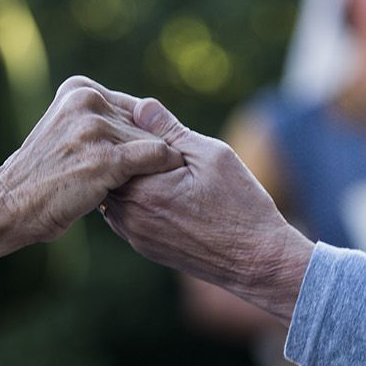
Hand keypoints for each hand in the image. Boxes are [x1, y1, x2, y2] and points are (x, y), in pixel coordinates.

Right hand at [0, 76, 182, 244]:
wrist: (13, 204)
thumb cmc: (44, 174)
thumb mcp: (67, 129)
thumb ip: (101, 117)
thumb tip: (152, 113)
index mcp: (78, 89)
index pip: (134, 107)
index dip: (141, 136)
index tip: (135, 159)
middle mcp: (87, 100)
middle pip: (143, 124)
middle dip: (143, 152)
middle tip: (135, 177)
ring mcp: (96, 128)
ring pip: (152, 140)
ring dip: (149, 166)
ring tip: (135, 185)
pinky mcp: (107, 157)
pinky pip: (157, 155)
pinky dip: (164, 168)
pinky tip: (160, 183)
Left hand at [101, 98, 313, 322]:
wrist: (256, 261)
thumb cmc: (240, 206)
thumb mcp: (211, 157)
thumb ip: (171, 131)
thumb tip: (140, 105)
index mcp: (143, 189)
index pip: (113, 148)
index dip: (123, 128)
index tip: (137, 116)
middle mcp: (131, 216)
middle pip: (108, 173)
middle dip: (122, 152)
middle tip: (139, 132)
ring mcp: (136, 236)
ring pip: (113, 195)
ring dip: (126, 177)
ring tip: (150, 159)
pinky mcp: (145, 248)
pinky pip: (124, 215)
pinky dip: (134, 197)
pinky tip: (156, 186)